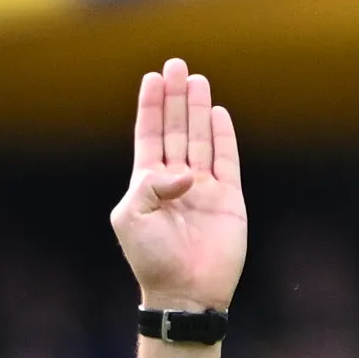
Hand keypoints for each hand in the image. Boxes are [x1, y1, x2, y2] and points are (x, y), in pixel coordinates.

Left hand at [111, 58, 248, 312]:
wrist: (185, 293)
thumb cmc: (151, 259)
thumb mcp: (131, 217)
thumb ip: (151, 184)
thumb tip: (185, 172)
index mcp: (147, 184)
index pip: (149, 135)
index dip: (151, 106)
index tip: (152, 77)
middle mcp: (176, 182)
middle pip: (176, 129)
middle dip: (176, 97)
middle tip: (177, 64)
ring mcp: (203, 189)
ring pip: (200, 139)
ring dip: (198, 109)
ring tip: (197, 80)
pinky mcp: (228, 199)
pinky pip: (226, 160)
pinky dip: (223, 137)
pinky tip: (218, 113)